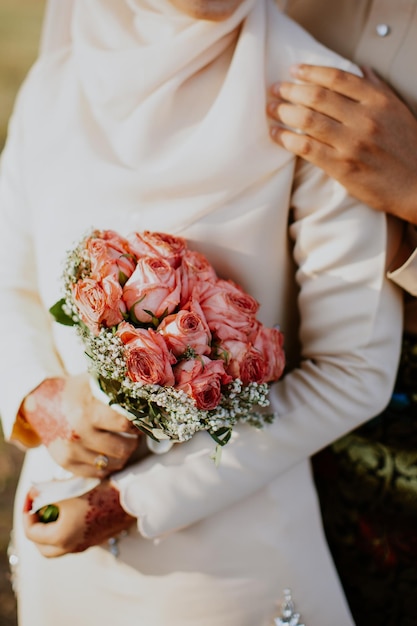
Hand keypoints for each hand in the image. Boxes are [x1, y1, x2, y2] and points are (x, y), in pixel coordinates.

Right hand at [20, 373, 139, 477]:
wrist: (42, 402)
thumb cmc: (77, 392)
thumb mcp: (96, 383)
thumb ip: (119, 390)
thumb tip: (150, 392)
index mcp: (88, 410)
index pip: (126, 423)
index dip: (138, 423)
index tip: (142, 419)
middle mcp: (79, 433)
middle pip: (123, 448)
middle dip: (134, 441)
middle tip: (134, 433)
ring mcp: (71, 450)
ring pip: (114, 464)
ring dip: (123, 454)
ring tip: (121, 441)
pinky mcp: (65, 463)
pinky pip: (99, 473)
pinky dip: (108, 464)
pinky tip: (107, 451)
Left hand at [23, 480, 134, 556]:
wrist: (130, 499)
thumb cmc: (98, 493)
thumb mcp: (67, 491)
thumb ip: (46, 494)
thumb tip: (34, 493)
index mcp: (60, 537)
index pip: (31, 532)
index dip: (27, 513)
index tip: (31, 497)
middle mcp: (71, 547)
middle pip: (43, 547)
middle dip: (36, 529)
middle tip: (38, 510)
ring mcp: (84, 545)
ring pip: (58, 547)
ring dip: (51, 532)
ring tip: (54, 510)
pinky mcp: (95, 540)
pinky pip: (72, 542)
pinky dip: (65, 531)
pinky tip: (71, 512)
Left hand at [267, 64, 416, 224]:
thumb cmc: (407, 148)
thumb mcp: (398, 111)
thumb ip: (377, 89)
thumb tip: (361, 69)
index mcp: (378, 101)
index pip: (338, 78)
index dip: (312, 71)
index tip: (294, 70)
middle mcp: (364, 119)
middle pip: (318, 96)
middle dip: (291, 90)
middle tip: (275, 88)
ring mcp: (352, 143)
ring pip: (308, 120)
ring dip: (284, 112)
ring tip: (270, 109)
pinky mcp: (342, 167)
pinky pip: (307, 148)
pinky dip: (286, 139)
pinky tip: (275, 134)